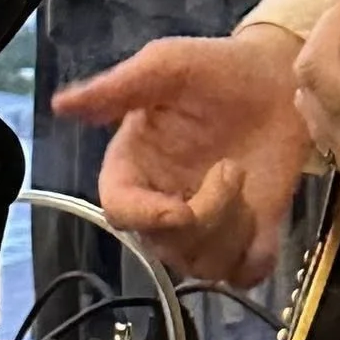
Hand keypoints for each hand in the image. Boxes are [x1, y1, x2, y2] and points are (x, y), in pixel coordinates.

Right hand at [52, 25, 310, 286]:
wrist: (279, 74)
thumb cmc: (217, 68)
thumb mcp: (167, 66)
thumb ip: (117, 88)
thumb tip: (60, 104)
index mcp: (135, 169)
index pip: (120, 212)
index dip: (144, 218)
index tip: (178, 211)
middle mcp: (164, 204)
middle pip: (165, 247)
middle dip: (203, 216)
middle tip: (232, 167)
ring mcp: (208, 224)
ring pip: (204, 266)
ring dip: (231, 232)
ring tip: (247, 180)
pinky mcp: (251, 233)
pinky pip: (244, 273)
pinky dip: (255, 256)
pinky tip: (264, 219)